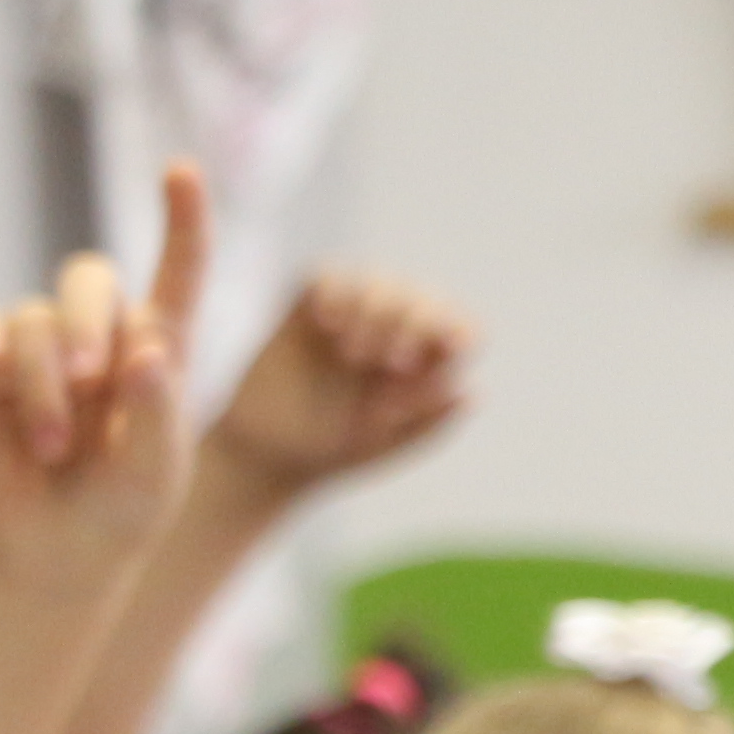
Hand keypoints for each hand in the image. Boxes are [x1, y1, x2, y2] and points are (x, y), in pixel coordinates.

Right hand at [0, 161, 202, 592]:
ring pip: (31, 318)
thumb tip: (142, 351)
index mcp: (162, 345)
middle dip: (85, 324)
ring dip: (39, 380)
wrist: (55, 550)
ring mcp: (43, 346)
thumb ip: (157, 415)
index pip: (179, 269)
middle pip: (88, 277)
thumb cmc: (121, 509)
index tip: (180, 171)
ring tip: (49, 444)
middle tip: (88, 382)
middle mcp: (103, 331)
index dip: (183, 218)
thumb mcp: (156, 475)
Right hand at [199, 264, 473, 502]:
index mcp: (420, 363)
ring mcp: (346, 317)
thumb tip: (472, 392)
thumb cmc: (326, 456)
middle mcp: (388, 332)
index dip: (451, 330)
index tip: (433, 355)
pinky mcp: (303, 311)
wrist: (262, 456)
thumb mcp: (381, 449)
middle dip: (406, 321)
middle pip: (416, 297)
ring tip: (349, 351)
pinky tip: (326, 326)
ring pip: (374, 280)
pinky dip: (331, 292)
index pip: (455, 327)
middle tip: (385, 362)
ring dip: (371, 308)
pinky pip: (323, 277)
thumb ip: (427, 426)